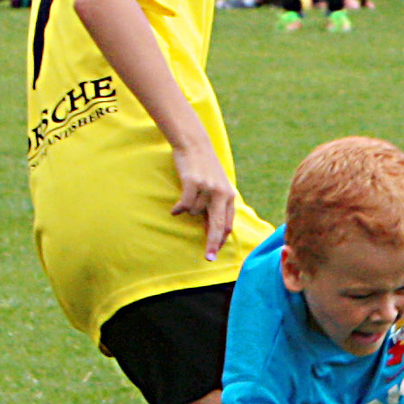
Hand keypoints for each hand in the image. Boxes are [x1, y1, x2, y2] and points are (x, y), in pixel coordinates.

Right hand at [169, 138, 236, 260]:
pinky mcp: (193, 183)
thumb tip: (212, 232)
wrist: (194, 144)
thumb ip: (215, 208)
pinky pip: (184, 205)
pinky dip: (178, 209)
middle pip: (218, 225)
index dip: (220, 240)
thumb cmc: (203, 168)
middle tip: (209, 259)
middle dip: (212, 244)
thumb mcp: (215, 187)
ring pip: (194, 213)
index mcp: (228, 196)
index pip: (227, 224)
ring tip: (188, 194)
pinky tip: (175, 208)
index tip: (214, 253)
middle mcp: (221, 193)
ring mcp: (208, 188)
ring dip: (188, 209)